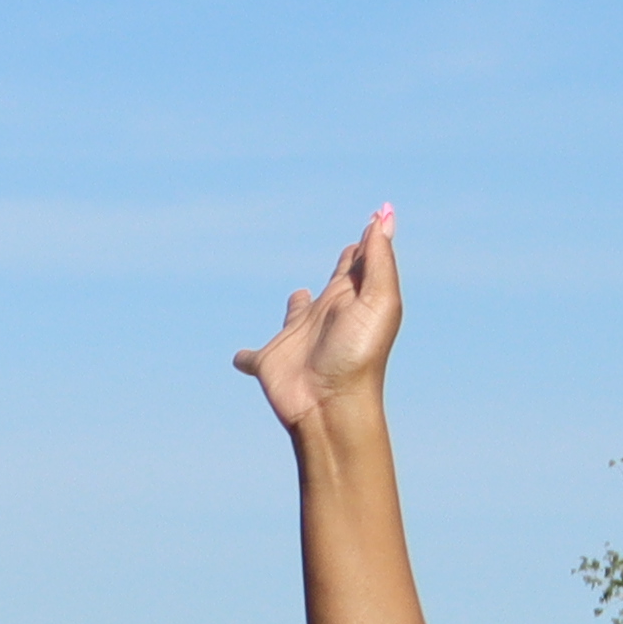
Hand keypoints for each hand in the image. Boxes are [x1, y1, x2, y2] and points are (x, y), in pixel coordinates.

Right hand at [241, 207, 400, 434]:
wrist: (331, 405)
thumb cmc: (359, 354)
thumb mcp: (378, 300)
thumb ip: (377, 260)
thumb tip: (382, 218)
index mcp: (353, 299)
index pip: (363, 262)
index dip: (371, 240)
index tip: (378, 218)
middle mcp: (327, 315)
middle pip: (336, 283)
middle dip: (344, 265)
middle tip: (351, 249)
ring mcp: (297, 339)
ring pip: (295, 315)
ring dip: (295, 306)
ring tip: (298, 296)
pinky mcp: (269, 361)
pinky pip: (251, 357)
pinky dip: (244, 357)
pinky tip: (240, 359)